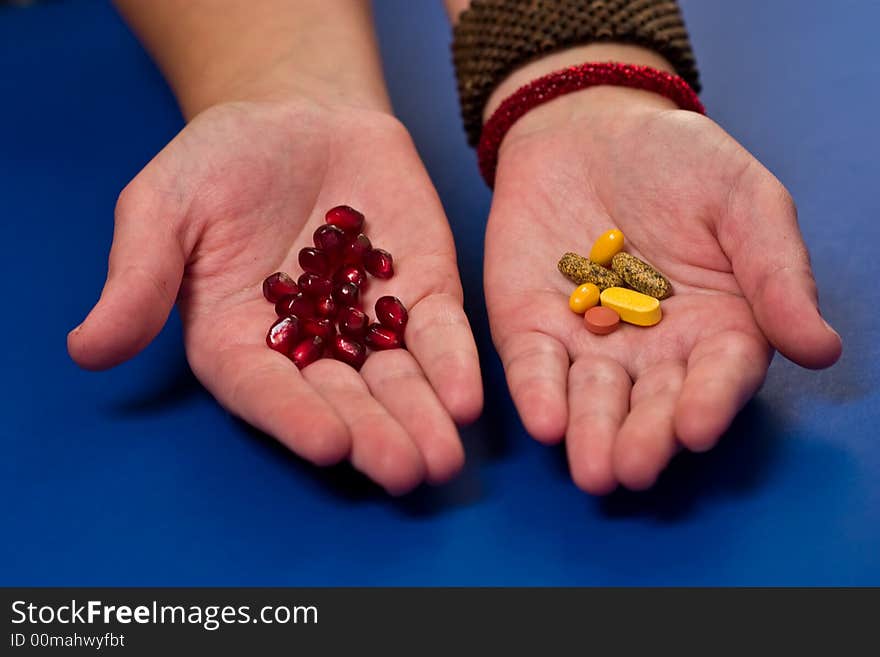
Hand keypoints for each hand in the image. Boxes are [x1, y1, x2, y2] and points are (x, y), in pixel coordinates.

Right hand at [68, 97, 481, 494]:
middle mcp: (309, 347)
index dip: (293, 417)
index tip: (326, 442)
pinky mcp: (420, 293)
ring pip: (398, 381)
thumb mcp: (164, 207)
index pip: (265, 390)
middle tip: (404, 469)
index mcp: (240, 342)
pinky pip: (438, 333)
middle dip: (374, 435)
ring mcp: (369, 324)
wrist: (298, 116)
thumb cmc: (221, 162)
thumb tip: (87, 349)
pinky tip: (469, 395)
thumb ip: (139, 276)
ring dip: (422, 418)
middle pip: (342, 400)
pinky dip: (453, 363)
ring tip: (443, 456)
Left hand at [484, 86, 840, 493]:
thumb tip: (821, 349)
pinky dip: (537, 392)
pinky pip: (534, 366)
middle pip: (651, 402)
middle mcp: (653, 350)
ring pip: (591, 398)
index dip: (709, 402)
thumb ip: (776, 270)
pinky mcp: (531, 327)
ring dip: (590, 433)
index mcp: (717, 328)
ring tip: (593, 468)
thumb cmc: (678, 162)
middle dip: (644, 437)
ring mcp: (587, 342)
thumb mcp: (742, 199)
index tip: (697, 427)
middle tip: (633, 467)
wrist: (590, 127)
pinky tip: (544, 421)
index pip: (719, 375)